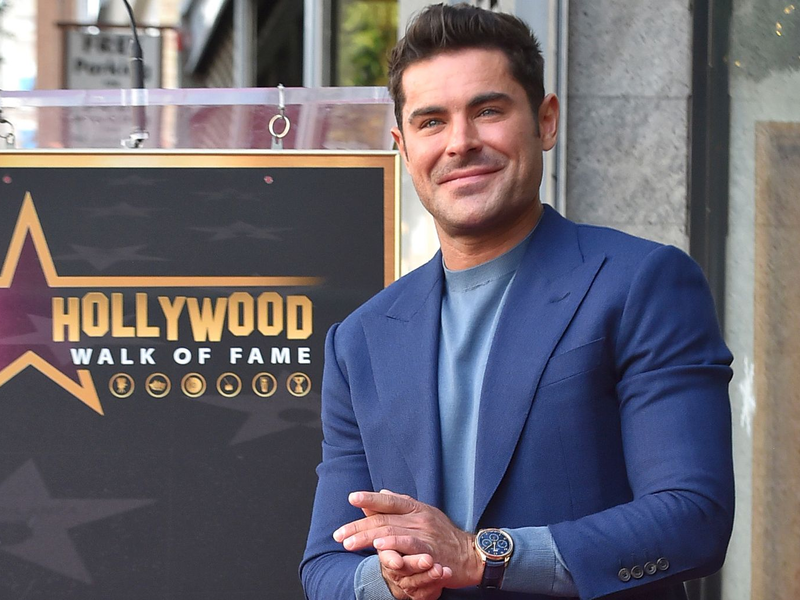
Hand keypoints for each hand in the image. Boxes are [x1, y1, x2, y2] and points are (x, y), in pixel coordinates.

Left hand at [333, 490, 482, 595]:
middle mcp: (419, 518)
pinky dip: (392, 544)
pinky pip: (409, 545)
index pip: (389, 501)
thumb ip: (403, 504)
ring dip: (367, 537)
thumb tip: (382, 493)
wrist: (471, 555)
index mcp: (416, 508)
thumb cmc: (446, 535)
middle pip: (383, 519)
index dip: (370, 498)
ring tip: (348, 543)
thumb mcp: (426, 514)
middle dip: (358, 527)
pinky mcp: (430, 551)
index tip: (352, 498)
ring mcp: (425, 534)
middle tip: (339, 534)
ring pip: (391, 531)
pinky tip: (378, 547)